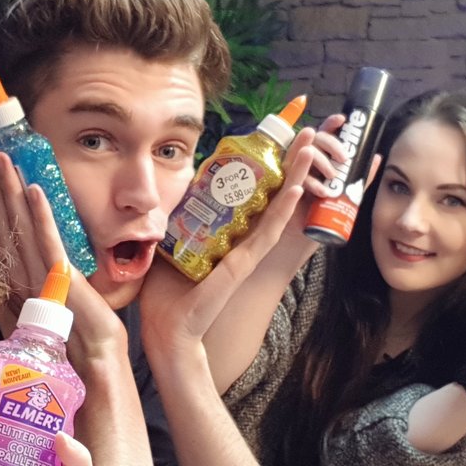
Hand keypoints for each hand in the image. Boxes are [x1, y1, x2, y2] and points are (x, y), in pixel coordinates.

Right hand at [0, 138, 126, 361]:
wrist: (88, 365)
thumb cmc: (68, 340)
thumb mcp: (43, 301)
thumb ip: (31, 277)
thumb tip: (26, 250)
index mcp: (10, 276)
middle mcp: (15, 274)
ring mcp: (34, 279)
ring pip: (16, 226)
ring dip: (7, 189)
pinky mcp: (57, 284)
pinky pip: (47, 245)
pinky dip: (41, 217)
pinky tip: (33, 189)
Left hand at [140, 146, 313, 349]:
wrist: (168, 331)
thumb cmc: (165, 295)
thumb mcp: (165, 245)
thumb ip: (170, 222)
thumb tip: (157, 194)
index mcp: (225, 235)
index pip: (248, 195)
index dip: (263, 167)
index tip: (270, 139)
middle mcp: (241, 241)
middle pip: (271, 195)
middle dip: (287, 163)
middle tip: (303, 133)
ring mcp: (246, 252)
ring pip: (277, 207)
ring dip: (294, 174)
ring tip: (307, 146)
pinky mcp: (244, 264)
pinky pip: (268, 231)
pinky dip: (282, 208)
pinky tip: (295, 185)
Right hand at [278, 115, 381, 249]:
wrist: (307, 235)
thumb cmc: (323, 211)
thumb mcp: (346, 192)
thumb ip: (359, 176)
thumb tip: (377, 157)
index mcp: (318, 158)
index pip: (323, 134)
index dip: (331, 124)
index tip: (342, 120)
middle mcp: (303, 161)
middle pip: (313, 138)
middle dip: (330, 143)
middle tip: (344, 158)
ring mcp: (291, 171)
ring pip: (301, 154)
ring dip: (319, 160)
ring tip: (332, 177)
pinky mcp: (283, 186)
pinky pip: (293, 177)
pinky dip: (309, 182)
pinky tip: (322, 190)